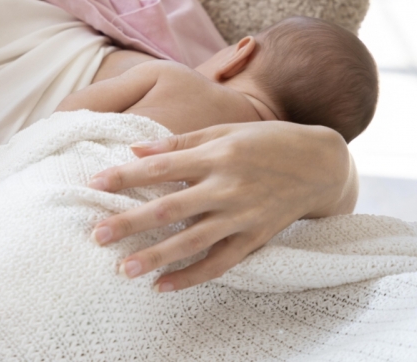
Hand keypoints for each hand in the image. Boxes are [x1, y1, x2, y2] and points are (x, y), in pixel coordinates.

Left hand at [87, 121, 355, 291]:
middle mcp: (228, 186)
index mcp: (217, 155)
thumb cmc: (265, 141)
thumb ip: (178, 143)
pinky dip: (192, 276)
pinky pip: (220, 263)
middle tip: (97, 234)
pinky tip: (162, 286)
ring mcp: (243, 215)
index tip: (94, 183)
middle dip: (131, 222)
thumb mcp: (223, 130)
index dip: (126, 176)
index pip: (161, 167)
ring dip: (157, 257)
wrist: (321, 164)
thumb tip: (134, 150)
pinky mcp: (256, 238)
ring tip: (124, 269)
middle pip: (171, 208)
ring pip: (193, 241)